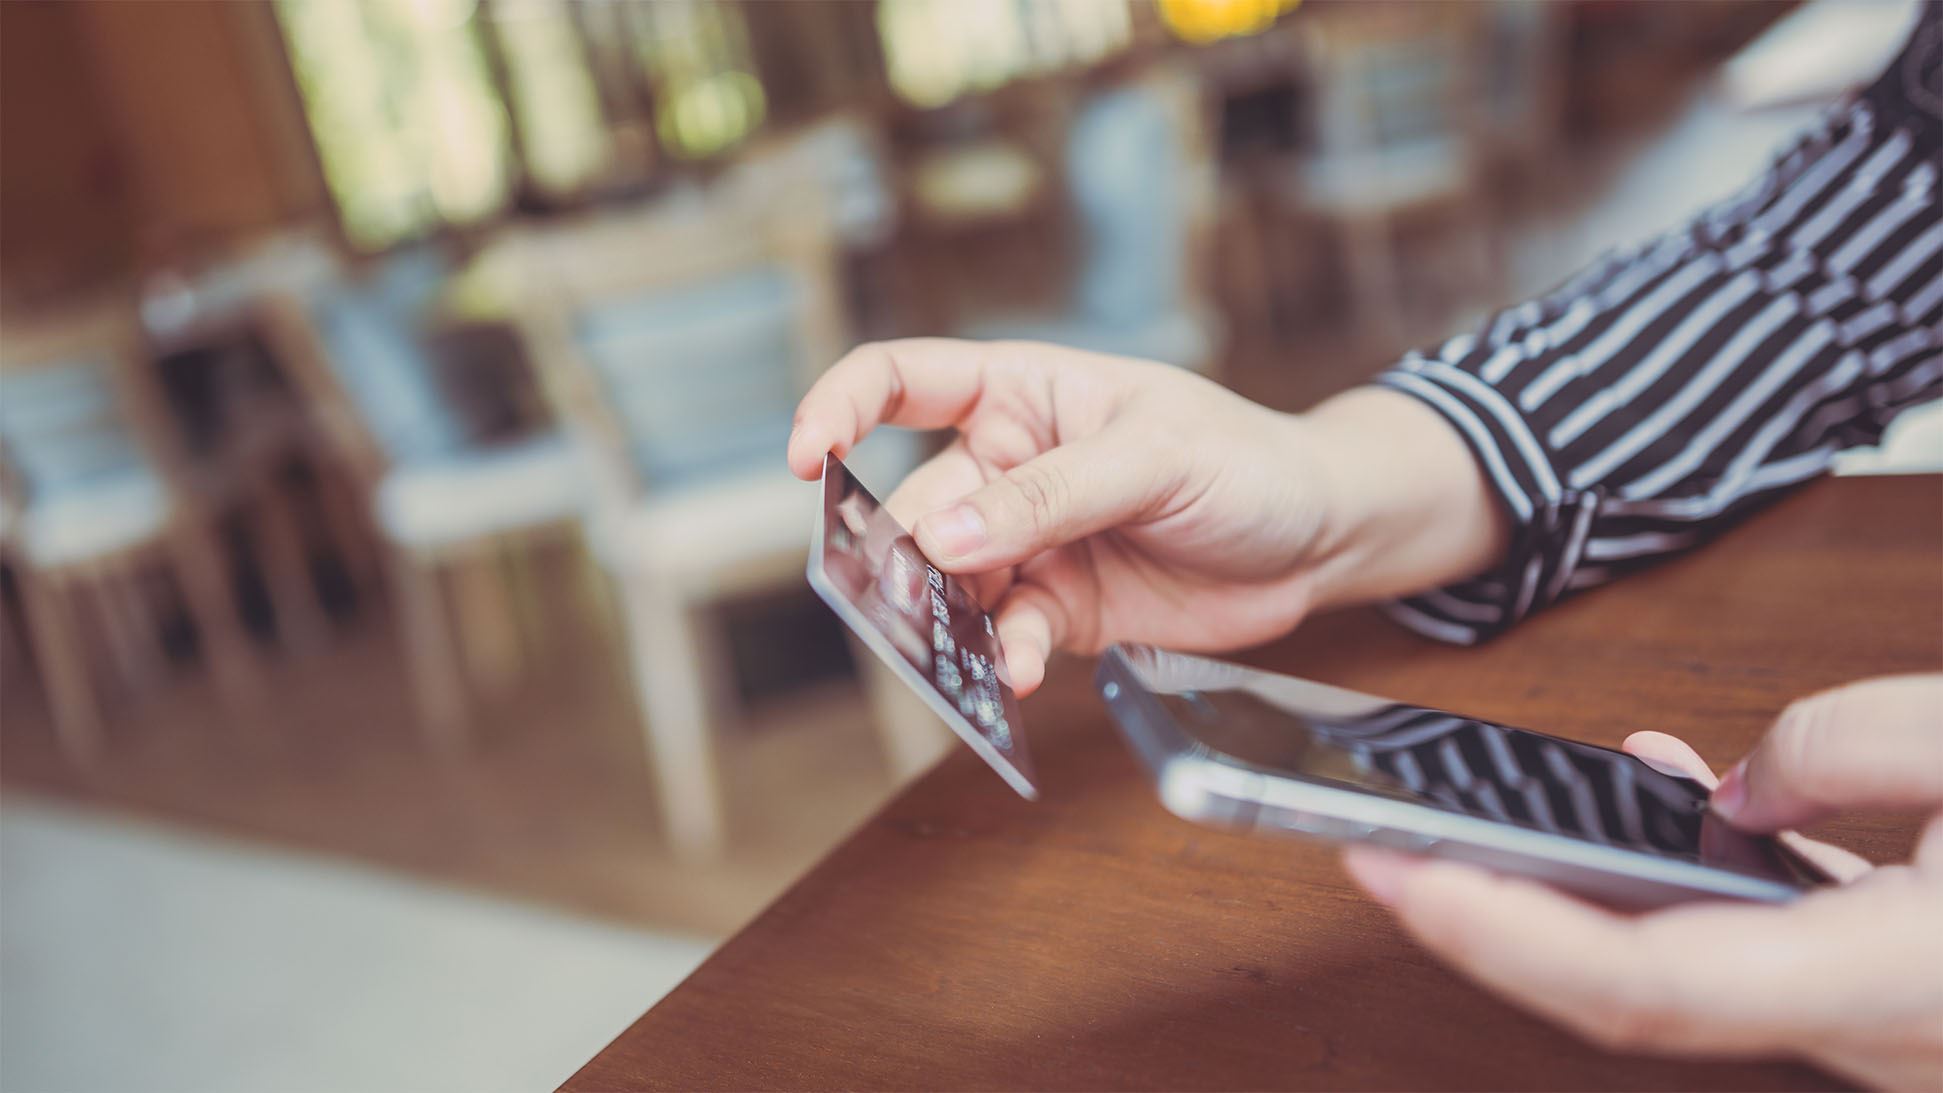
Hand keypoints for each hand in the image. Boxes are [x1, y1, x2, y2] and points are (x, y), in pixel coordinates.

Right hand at [788, 339, 1507, 692]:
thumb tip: (944, 537)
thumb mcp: (1154, 459)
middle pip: (914, 508)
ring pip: (948, 586)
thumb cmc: (1249, 461)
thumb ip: (1049, 497)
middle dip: (902, 560)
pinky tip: (1019, 674)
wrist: (1321, 539)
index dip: (840, 408)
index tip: (807, 460)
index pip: (902, 380)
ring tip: (956, 656)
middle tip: (905, 604)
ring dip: (943, 624)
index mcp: (1023, 393)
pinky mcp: (1060, 609)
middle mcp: (1009, 466)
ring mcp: (1030, 542)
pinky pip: (1005, 636)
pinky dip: (1004, 658)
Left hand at [1344, 675, 1942, 1089]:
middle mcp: (1873, 1036)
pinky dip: (1679, 882)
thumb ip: (1842, 750)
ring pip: (1682, 977)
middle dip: (1489, 928)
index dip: (1510, 938)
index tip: (1405, 878)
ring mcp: (1880, 1030)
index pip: (1650, 985)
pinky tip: (1660, 793)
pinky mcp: (1888, 995)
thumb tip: (1726, 791)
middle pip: (1631, 996)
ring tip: (1470, 821)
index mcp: (1892, 984)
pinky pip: (1755, 947)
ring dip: (1570, 902)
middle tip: (1379, 855)